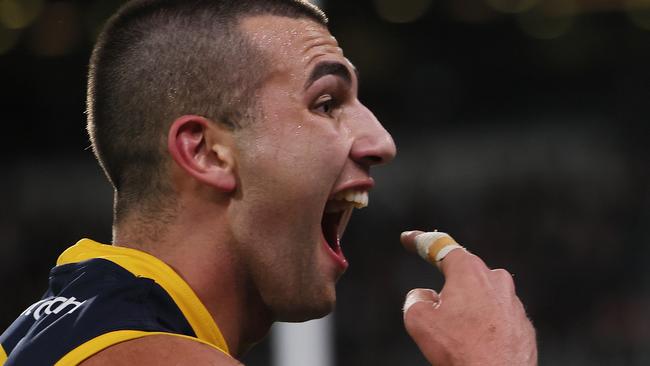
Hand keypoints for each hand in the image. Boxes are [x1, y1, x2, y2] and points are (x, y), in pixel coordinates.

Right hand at [401, 230, 536, 365]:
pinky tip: (476, 345)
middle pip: (464, 275)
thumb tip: (424, 296)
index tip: (409, 239)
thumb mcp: (418, 320)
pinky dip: (485, 327)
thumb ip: (416, 298)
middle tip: (436, 311)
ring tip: (459, 338)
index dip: (420, 241)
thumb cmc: (460, 350)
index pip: (441, 247)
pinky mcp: (523, 327)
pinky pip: (497, 319)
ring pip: (482, 299)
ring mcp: (513, 304)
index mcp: (469, 272)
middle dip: (448, 288)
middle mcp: (496, 281)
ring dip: (468, 311)